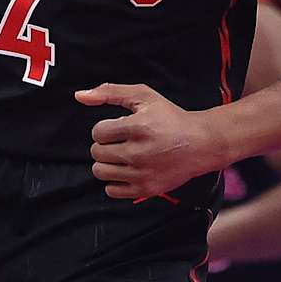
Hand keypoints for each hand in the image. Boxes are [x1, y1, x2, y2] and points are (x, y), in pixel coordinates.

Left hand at [77, 83, 223, 199]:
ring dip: (107, 162)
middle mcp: (140, 152)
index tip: (120, 128)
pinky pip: (111, 190)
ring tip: (122, 155)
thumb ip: (110, 92)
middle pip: (97, 153)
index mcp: (139, 127)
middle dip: (105, 145)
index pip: (98, 132)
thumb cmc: (170, 118)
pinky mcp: (146, 190)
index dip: (106, 128)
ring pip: (100, 172)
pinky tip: (127, 170)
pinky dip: (114, 180)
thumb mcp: (143, 96)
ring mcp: (143, 174)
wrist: (201, 144)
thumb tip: (79, 96)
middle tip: (122, 142)